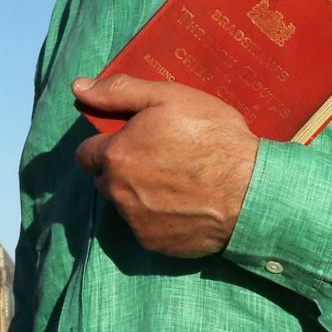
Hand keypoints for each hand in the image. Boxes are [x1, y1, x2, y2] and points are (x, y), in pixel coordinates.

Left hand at [71, 74, 257, 258]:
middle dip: (122, 169)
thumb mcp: (168, 98)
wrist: (252, 190)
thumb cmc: (212, 137)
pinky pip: (147, 227)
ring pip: (125, 205)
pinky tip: (186, 204)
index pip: (86, 154)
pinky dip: (159, 217)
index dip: (108, 144)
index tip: (132, 140)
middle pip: (105, 180)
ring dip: (139, 194)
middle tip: (160, 158)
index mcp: (114, 157)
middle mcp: (117, 194)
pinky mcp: (156, 244)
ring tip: (178, 181)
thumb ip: (118, 92)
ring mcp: (136, 222)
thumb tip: (79, 88)